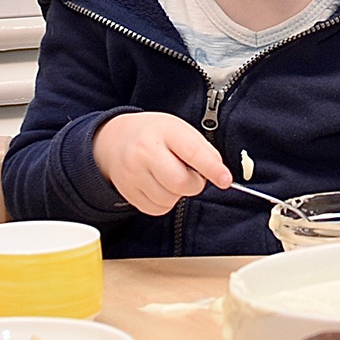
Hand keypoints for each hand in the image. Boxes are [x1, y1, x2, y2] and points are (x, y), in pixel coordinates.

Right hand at [91, 112, 230, 215]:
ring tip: (170, 176)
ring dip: (178, 193)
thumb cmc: (154, 134)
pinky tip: (159, 186)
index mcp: (164, 130)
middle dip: (194, 183)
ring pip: (170, 199)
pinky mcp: (127, 191)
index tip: (225, 180)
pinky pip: (157, 209)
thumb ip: (201, 149)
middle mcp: (144, 151)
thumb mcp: (178, 129)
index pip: (192, 152)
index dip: (212, 169)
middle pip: (181, 183)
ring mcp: (132, 173)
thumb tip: (220, 174)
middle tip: (190, 173)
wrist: (113, 140)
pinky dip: (164, 202)